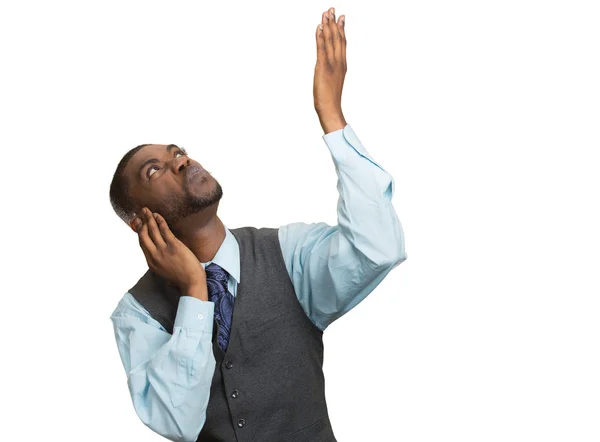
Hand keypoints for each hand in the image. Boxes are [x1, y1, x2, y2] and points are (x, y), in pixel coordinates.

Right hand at [132, 207, 206, 295]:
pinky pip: (164, 230)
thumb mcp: (165, 272)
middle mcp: (154, 255)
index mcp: (151, 262)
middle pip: (143, 235)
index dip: (139, 232)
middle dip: (141, 223)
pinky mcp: (173, 246)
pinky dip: (160, 221)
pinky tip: (158, 215)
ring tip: (146, 210)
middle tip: (140, 214)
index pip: (142, 244)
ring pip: (152, 230)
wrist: (191, 282)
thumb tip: (159, 257)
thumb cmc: (181, 277)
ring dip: (148, 218)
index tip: (138, 224)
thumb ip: (159, 262)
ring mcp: (163, 250)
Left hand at [314, 6, 346, 132]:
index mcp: (342, 64)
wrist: (330, 109)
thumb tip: (327, 66)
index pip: (343, 43)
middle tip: (332, 9)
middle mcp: (339, 62)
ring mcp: (332, 64)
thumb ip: (332, 71)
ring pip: (330, 41)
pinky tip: (319, 28)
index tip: (341, 17)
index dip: (342, 29)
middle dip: (334, 23)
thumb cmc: (330, 99)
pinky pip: (321, 49)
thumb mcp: (333, 81)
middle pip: (337, 38)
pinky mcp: (323, 67)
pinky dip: (320, 37)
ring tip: (326, 13)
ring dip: (327, 26)